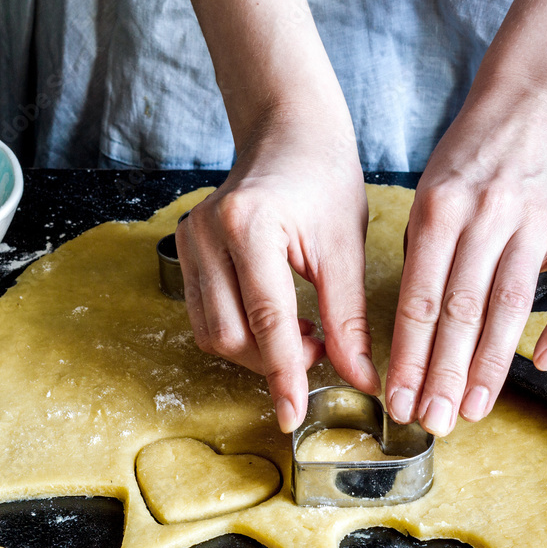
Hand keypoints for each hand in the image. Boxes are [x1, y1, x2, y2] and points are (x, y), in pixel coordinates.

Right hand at [176, 115, 380, 431]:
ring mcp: (189, 240)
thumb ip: (349, 319)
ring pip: (212, 331)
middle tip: (323, 348)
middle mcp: (206, 232)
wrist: (290, 134)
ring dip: (258, 351)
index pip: (266, 320)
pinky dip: (244, 332)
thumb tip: (359, 379)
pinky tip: (280, 321)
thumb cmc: (325, 179)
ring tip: (306, 332)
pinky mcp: (186, 249)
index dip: (284, 373)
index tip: (295, 413)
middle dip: (273, 361)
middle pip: (230, 335)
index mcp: (250, 225)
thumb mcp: (346, 249)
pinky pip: (206, 314)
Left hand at [385, 84, 546, 435]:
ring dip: (492, 365)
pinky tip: (544, 363)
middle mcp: (486, 217)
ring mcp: (535, 222)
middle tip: (434, 420)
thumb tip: (417, 330)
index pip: (420, 299)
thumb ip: (423, 255)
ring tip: (474, 408)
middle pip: (462, 310)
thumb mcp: (428, 193)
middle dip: (444, 373)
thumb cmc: (470, 158)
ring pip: (511, 306)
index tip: (400, 398)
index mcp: (439, 210)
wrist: (529, 107)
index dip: (409, 356)